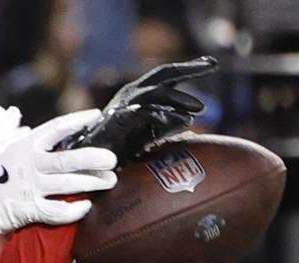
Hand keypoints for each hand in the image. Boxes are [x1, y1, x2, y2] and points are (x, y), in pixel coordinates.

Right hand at [82, 56, 215, 165]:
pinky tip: (181, 121)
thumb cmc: (114, 150)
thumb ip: (166, 125)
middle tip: (212, 65)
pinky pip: (147, 112)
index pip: (167, 75)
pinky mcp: (120, 117)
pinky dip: (165, 115)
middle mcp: (132, 92)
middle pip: (164, 72)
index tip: (211, 64)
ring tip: (199, 110)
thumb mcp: (146, 134)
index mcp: (138, 93)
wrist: (86, 162)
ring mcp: (125, 103)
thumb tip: (189, 120)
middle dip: (189, 68)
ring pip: (159, 92)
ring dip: (181, 100)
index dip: (188, 68)